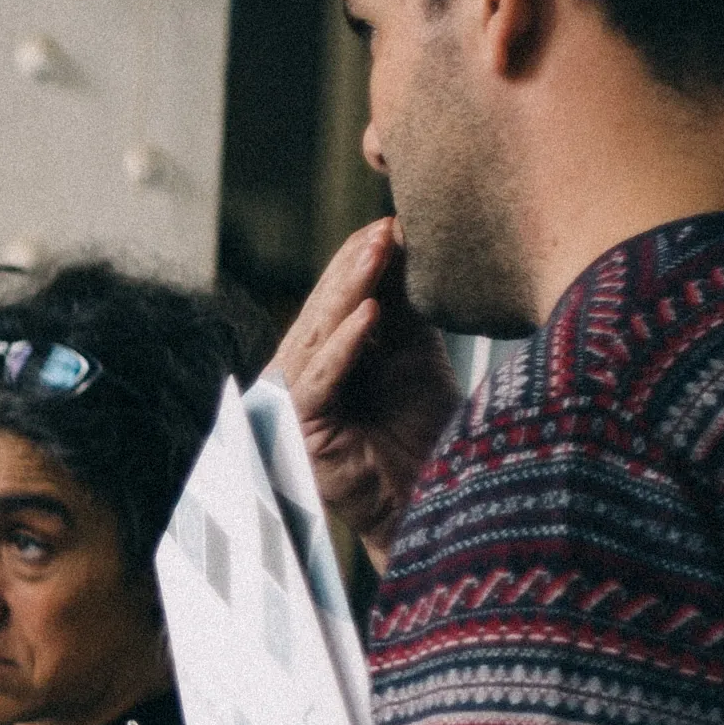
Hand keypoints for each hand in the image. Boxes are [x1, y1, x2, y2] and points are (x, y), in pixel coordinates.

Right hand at [272, 220, 459, 569]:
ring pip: (316, 338)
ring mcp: (295, 405)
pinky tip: (371, 313)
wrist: (427, 501)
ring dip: (348, 293)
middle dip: (353, 268)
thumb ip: (398, 306)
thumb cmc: (420, 434)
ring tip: (377, 253)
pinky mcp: (301, 431)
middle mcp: (301, 376)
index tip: (392, 224)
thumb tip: (396, 238)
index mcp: (323, 357)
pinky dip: (344, 346)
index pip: (335, 300)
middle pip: (322, 313)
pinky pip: (320, 380)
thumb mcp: (411, 355)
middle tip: (384, 228)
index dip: (359, 262)